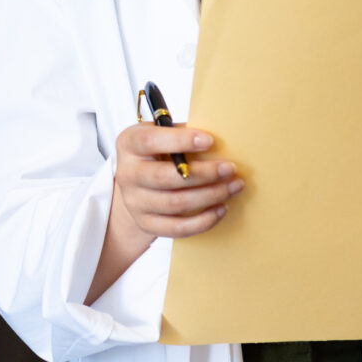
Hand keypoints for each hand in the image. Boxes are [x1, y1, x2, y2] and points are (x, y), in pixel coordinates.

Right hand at [88, 120, 240, 302]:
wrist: (138, 181)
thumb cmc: (159, 151)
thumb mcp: (164, 134)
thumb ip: (184, 134)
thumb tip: (221, 140)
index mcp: (130, 144)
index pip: (150, 141)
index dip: (180, 141)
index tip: (210, 141)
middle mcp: (127, 174)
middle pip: (165, 177)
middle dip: (204, 173)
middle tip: (230, 168)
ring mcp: (134, 202)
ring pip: (176, 203)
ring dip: (211, 195)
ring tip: (234, 186)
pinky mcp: (146, 223)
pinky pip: (177, 228)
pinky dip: (203, 220)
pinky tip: (222, 208)